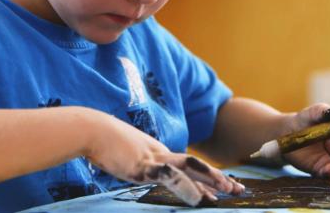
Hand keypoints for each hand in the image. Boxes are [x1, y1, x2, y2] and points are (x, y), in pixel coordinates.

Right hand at [86, 112, 244, 205]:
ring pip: (191, 168)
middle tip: (238, 188)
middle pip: (196, 165)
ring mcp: (154, 158)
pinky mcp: (144, 165)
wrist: (90, 129)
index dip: (206, 175)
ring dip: (211, 179)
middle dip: (218, 177)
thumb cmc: (102, 141)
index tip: (223, 185)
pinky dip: (187, 188)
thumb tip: (137, 169)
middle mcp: (160, 153)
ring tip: (228, 189)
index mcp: (156, 152)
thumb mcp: (124, 155)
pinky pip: (171, 177)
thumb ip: (136, 163)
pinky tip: (200, 200)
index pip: (187, 165)